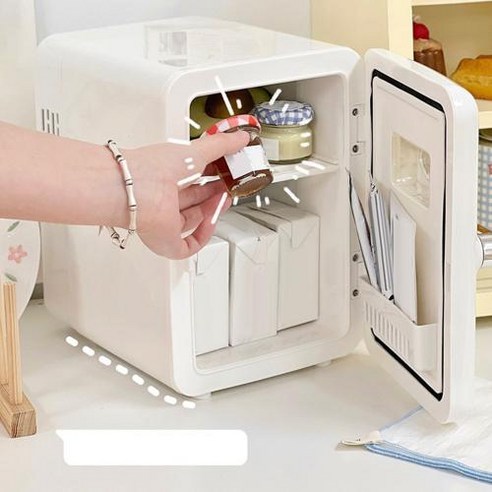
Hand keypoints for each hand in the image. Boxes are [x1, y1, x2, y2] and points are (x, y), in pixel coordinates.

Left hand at [125, 131, 248, 258]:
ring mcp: (165, 222)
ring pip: (194, 221)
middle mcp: (164, 199)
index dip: (212, 176)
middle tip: (232, 185)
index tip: (228, 171)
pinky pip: (190, 244)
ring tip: (226, 197)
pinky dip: (204, 234)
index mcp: (167, 177)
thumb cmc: (155, 168)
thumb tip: (241, 138)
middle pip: (195, 200)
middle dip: (215, 193)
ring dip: (212, 210)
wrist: (138, 190)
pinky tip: (212, 220)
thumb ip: (222, 145)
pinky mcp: (167, 241)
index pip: (192, 179)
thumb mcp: (197, 151)